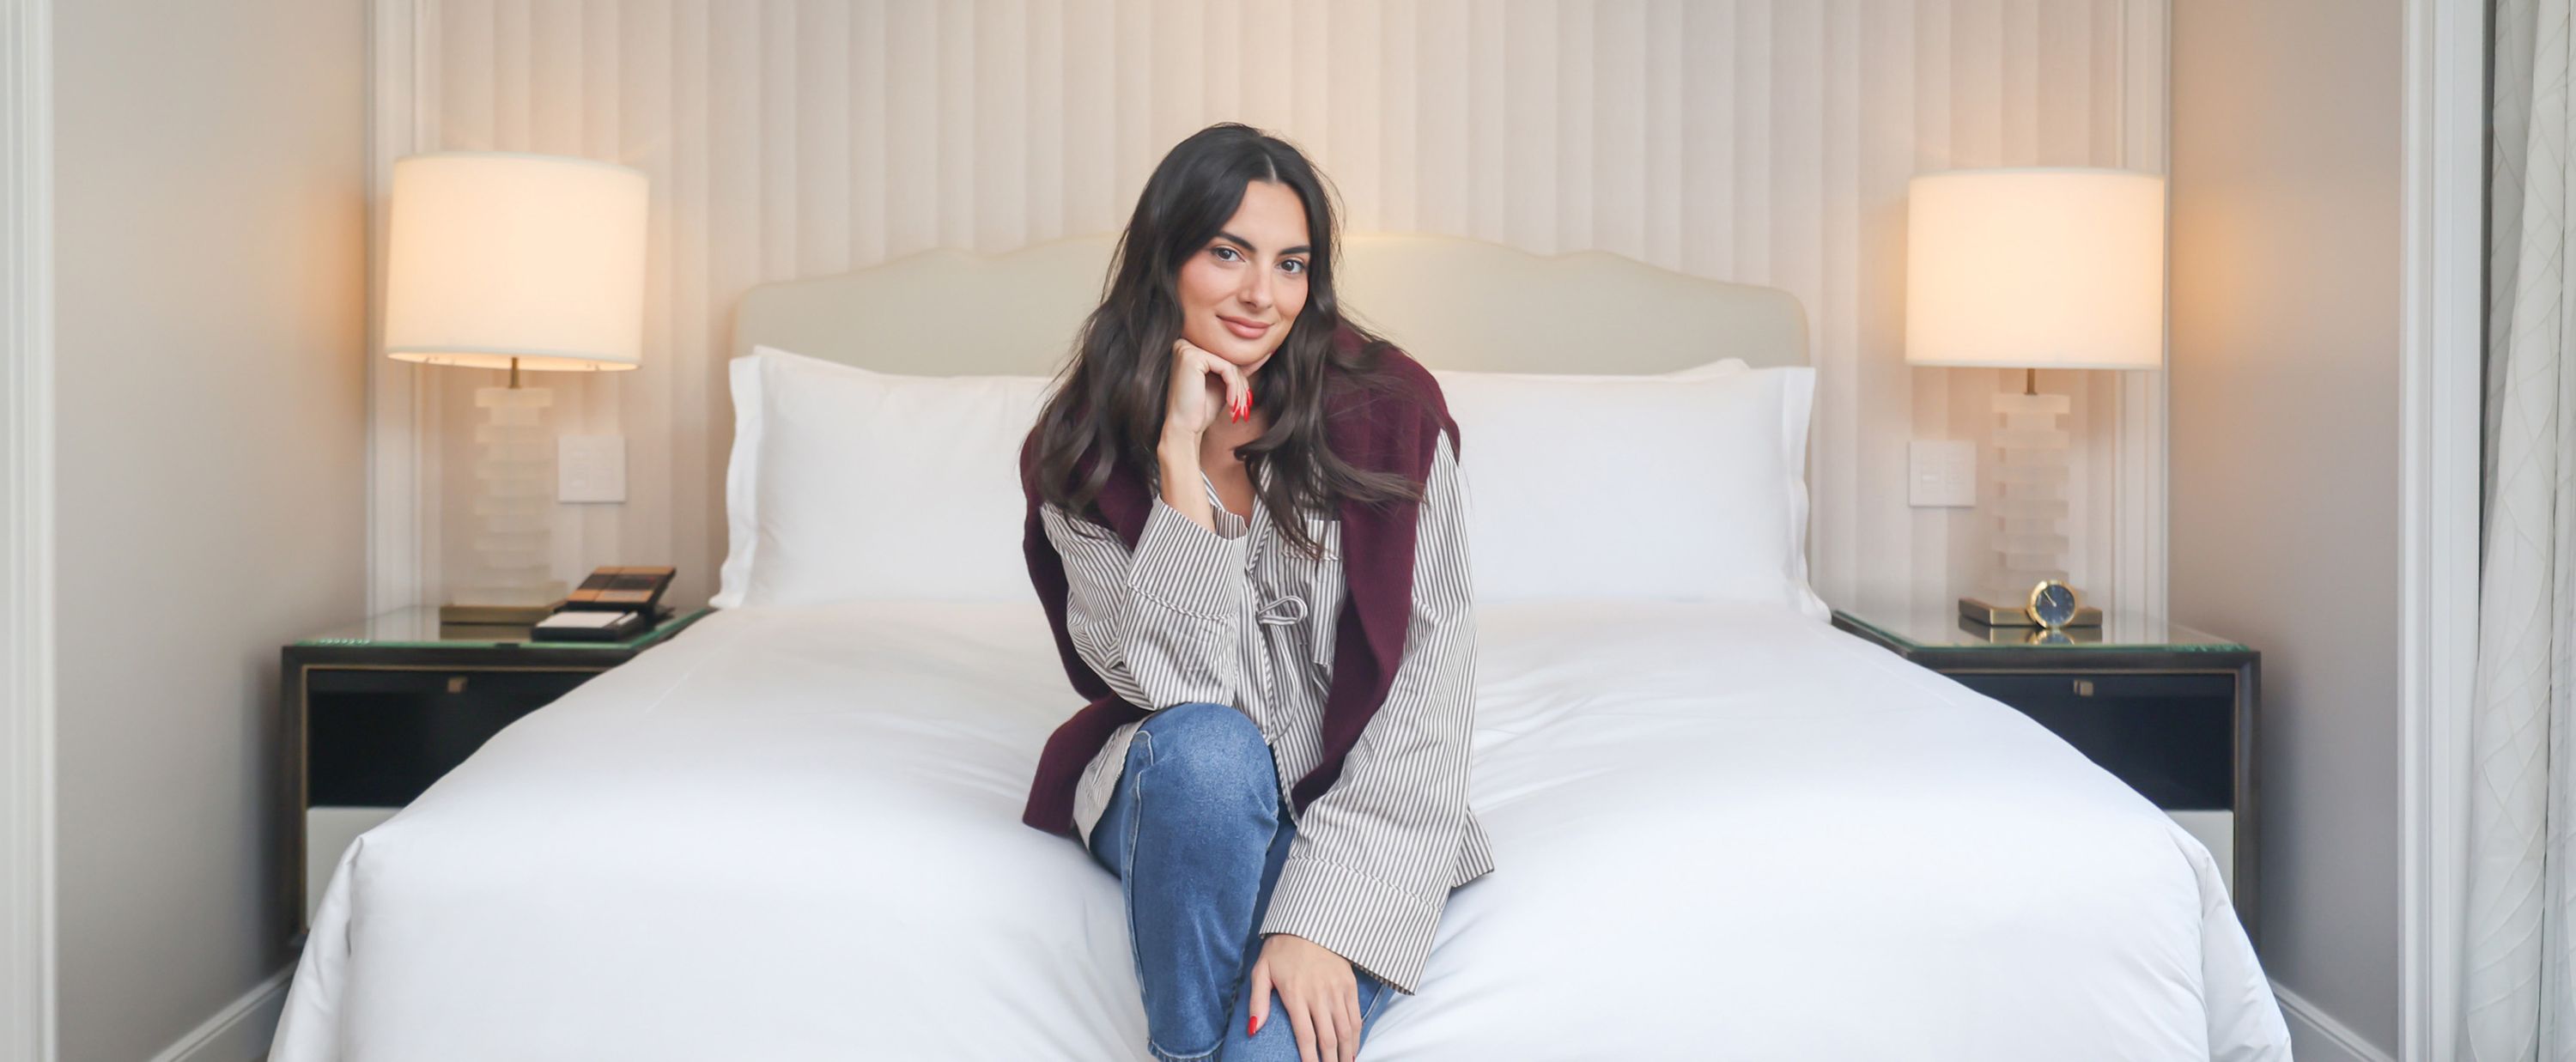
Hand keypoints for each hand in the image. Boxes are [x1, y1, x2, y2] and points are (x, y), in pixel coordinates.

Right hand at [1162, 336, 1249, 442]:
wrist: (1184, 428)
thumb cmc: (1200, 410)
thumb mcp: (1224, 385)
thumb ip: (1239, 368)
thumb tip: (1267, 352)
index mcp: (1189, 349)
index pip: (1226, 359)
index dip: (1240, 379)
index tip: (1247, 398)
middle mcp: (1185, 345)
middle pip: (1228, 360)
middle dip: (1241, 385)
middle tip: (1243, 407)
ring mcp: (1186, 349)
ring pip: (1229, 364)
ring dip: (1239, 389)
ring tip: (1237, 408)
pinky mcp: (1192, 357)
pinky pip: (1226, 368)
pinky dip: (1233, 387)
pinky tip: (1231, 403)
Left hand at [1248, 933, 1361, 1061]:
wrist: (1309, 923)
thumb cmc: (1282, 949)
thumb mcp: (1261, 971)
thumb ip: (1257, 1001)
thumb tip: (1254, 1029)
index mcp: (1295, 994)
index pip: (1305, 1035)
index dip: (1309, 1059)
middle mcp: (1319, 994)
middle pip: (1328, 1038)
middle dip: (1330, 1061)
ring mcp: (1337, 989)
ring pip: (1346, 1030)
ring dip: (1346, 1052)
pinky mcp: (1349, 984)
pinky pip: (1356, 1015)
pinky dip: (1356, 1035)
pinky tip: (1353, 1048)